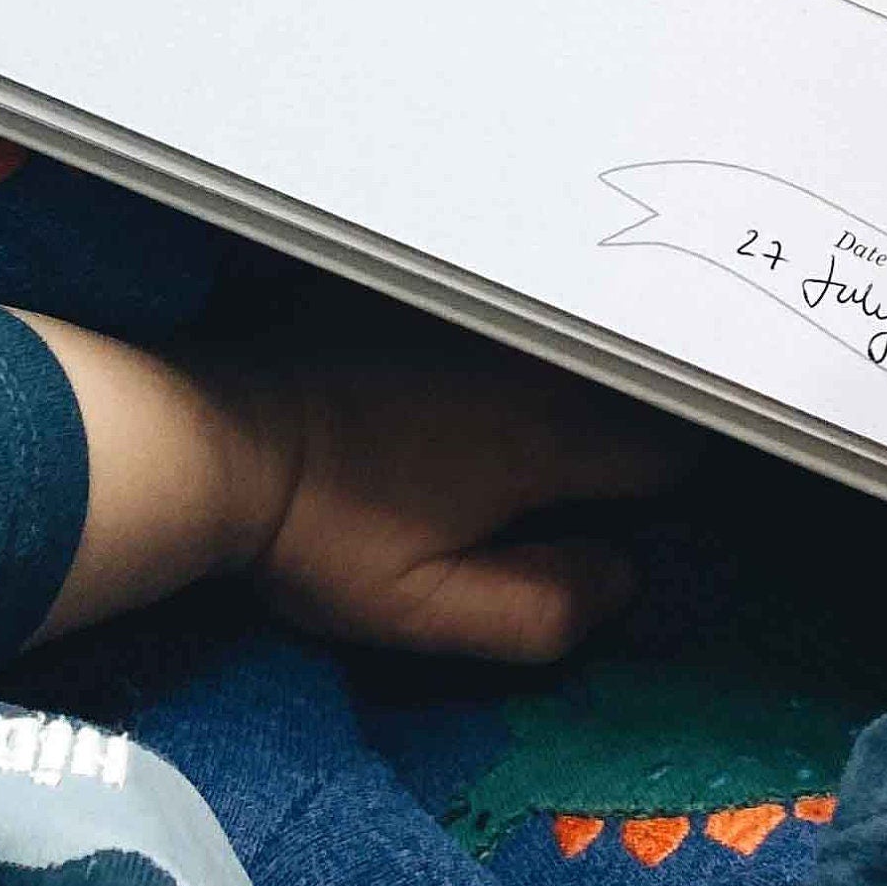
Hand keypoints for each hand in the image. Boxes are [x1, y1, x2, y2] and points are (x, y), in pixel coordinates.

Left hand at [217, 320, 701, 655]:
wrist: (213, 429)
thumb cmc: (321, 532)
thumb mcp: (424, 610)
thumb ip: (541, 609)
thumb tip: (624, 579)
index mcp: (551, 440)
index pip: (673, 450)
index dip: (660, 487)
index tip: (621, 507)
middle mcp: (539, 358)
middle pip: (643, 380)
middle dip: (638, 417)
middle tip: (587, 464)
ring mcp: (492, 306)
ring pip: (589, 329)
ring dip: (589, 364)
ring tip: (536, 409)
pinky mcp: (442, 275)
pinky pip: (525, 293)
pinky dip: (532, 320)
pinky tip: (486, 351)